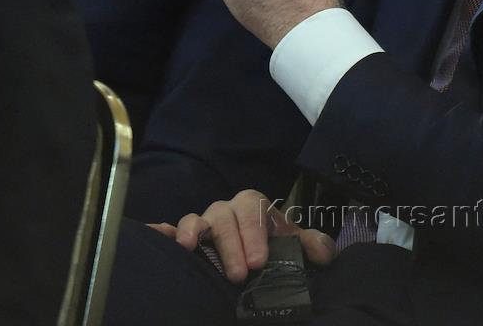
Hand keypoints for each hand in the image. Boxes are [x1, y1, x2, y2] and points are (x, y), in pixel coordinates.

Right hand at [149, 189, 334, 282]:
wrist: (257, 255)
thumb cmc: (273, 247)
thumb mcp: (295, 245)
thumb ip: (312, 245)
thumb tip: (322, 252)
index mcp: (252, 207)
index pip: (252, 209)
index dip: (254, 232)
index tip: (259, 262)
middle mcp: (225, 212)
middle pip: (223, 217)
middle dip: (230, 244)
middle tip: (238, 275)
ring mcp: (204, 225)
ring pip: (195, 220)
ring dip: (192, 231)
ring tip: (189, 248)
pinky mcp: (187, 239)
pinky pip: (172, 230)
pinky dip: (164, 232)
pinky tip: (159, 235)